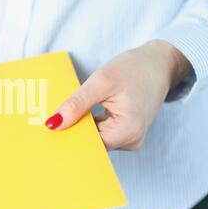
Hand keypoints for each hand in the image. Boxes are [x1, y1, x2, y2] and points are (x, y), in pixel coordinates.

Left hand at [45, 40, 191, 150]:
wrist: (159, 62)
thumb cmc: (135, 68)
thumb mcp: (101, 82)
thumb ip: (76, 105)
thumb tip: (53, 125)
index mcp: (127, 132)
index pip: (89, 146)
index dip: (68, 138)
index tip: (47, 135)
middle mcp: (131, 140)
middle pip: (92, 143)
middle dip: (72, 132)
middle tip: (50, 122)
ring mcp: (129, 137)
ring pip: (95, 138)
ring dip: (80, 126)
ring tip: (66, 114)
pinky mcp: (125, 131)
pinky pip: (101, 132)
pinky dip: (88, 123)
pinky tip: (79, 114)